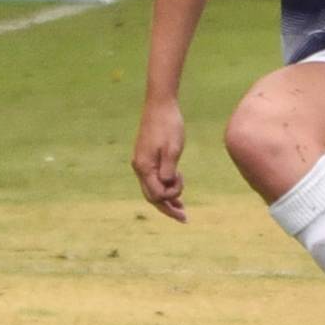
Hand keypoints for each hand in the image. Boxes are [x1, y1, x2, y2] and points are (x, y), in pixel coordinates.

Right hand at [133, 98, 187, 222]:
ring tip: (181, 210)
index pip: (156, 194)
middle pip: (152, 196)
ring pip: (152, 189)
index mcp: (144, 167)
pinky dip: (164, 188)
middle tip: (184, 219)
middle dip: (168, 208)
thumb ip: (169, 169)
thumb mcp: (172, 148)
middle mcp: (139, 168)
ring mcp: (141, 163)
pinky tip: (175, 192)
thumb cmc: (169, 125)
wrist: (160, 105)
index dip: (171, 194)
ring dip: (167, 200)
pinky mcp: (146, 158)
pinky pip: (153, 179)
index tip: (182, 180)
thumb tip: (167, 186)